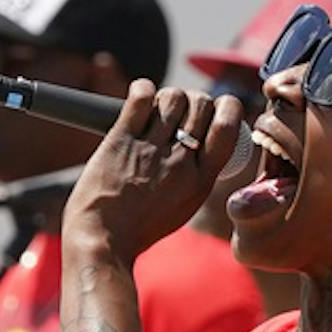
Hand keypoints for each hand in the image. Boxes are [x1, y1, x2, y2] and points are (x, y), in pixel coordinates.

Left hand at [67, 81, 246, 262]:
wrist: (103, 241)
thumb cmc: (140, 227)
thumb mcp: (184, 205)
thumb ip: (196, 174)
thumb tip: (198, 137)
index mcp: (202, 180)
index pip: (228, 127)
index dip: (226, 107)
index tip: (216, 108)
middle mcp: (180, 162)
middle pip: (200, 104)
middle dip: (192, 98)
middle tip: (178, 110)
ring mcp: (151, 150)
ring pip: (172, 97)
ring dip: (165, 95)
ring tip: (155, 109)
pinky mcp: (121, 140)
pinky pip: (141, 96)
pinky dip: (142, 89)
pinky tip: (139, 98)